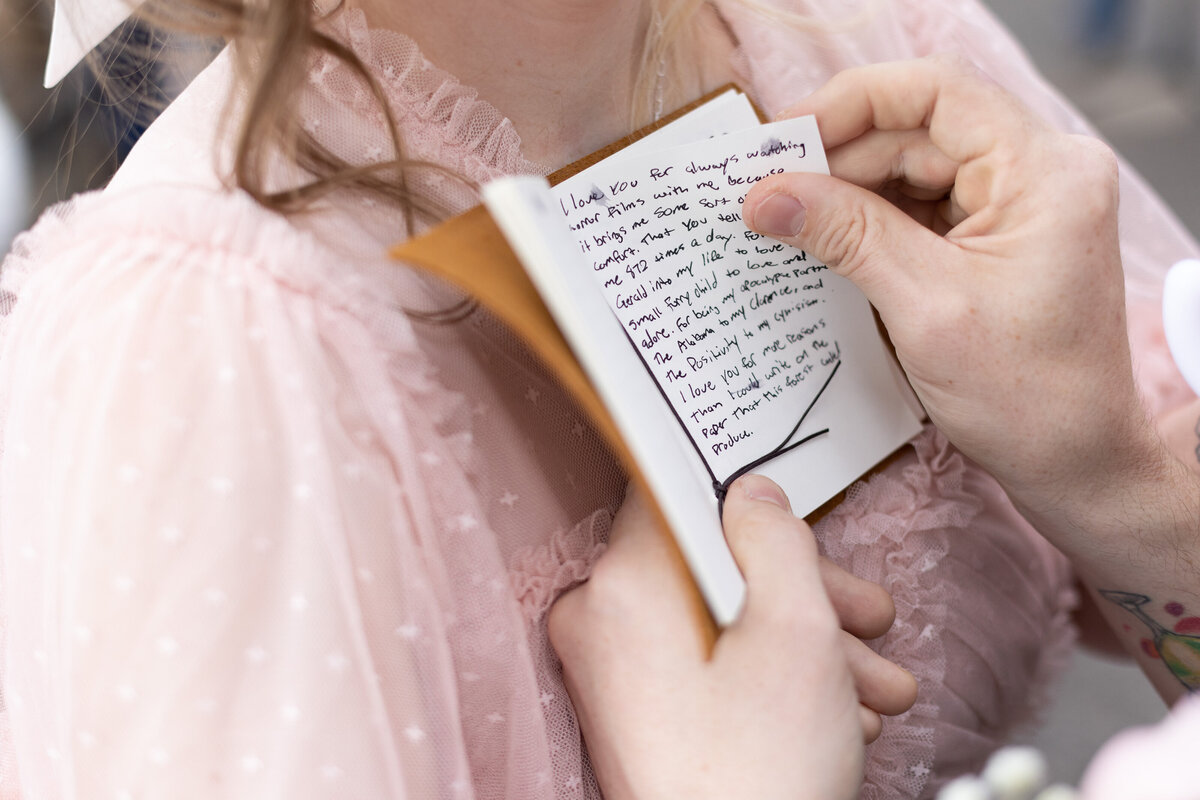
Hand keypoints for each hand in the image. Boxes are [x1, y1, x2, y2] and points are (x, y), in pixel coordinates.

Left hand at [548, 476, 916, 799]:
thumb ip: (776, 541)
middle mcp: (603, 623)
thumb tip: (754, 495)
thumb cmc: (758, 775)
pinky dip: (768, 677)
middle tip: (866, 616)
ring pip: (721, 621)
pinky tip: (834, 712)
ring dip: (804, 641)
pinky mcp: (636, 713)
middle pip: (712, 566)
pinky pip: (704, 667)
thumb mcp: (796, 632)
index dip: (742, 495)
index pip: (674, 493)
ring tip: (873, 686)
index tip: (792, 510)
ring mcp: (615, 673)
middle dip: (805, 591)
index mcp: (625, 586)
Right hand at [741, 55, 1165, 538]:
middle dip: (838, 160)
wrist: (1077, 461)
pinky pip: (924, 204)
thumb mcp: (925, 308)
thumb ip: (845, 237)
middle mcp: (1041, 171)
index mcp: (1043, 173)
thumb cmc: (1028, 397)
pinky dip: (873, 222)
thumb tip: (766, 194)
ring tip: (789, 224)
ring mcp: (1023, 202)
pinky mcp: (1002, 233)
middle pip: (919, 129)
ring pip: (915, 167)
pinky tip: (829, 244)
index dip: (850, 104)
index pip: (936, 92)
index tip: (783, 140)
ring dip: (849, 194)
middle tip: (768, 195)